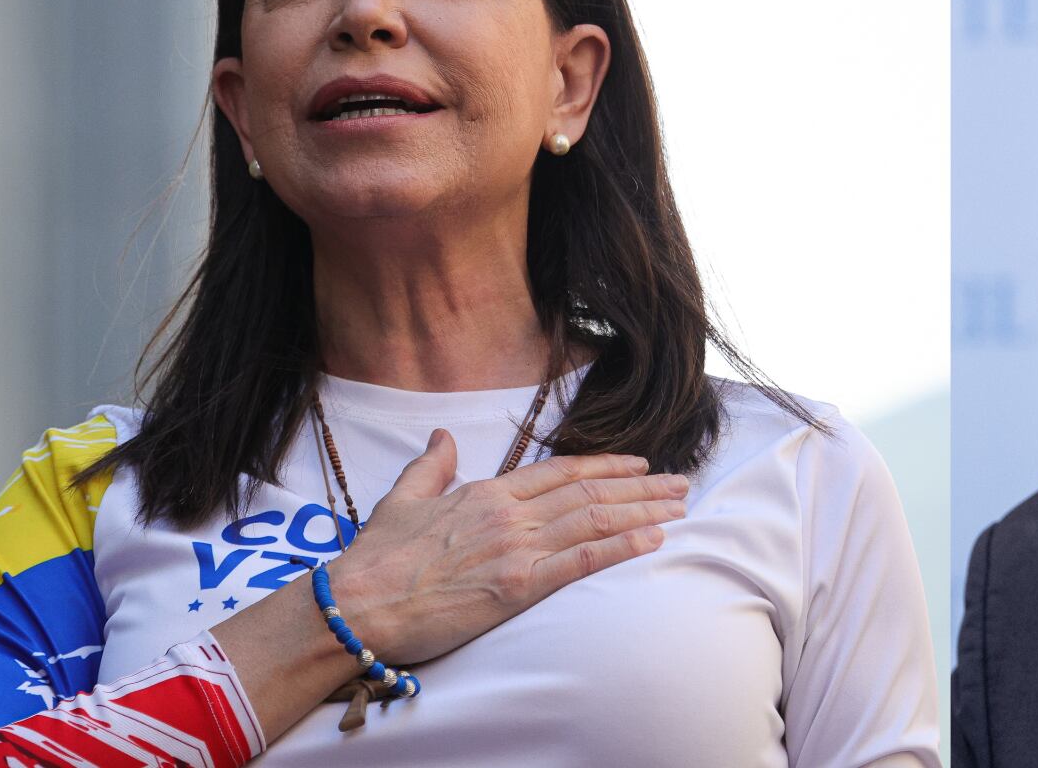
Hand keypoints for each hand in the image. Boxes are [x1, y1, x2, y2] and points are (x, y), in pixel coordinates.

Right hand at [322, 428, 686, 663]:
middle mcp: (510, 514)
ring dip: (644, 512)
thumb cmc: (376, 558)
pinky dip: (622, 547)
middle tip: (680, 484)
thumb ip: (431, 465)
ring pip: (595, 520)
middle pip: (590, 493)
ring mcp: (517, 548)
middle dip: (641, 488)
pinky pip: (582, 561)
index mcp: (488, 493)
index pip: (561, 472)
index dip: (605, 467)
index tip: (638, 465)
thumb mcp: (403, 498)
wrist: (357, 603)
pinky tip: (653, 539)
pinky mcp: (519, 586)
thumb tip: (442, 435)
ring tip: (680, 506)